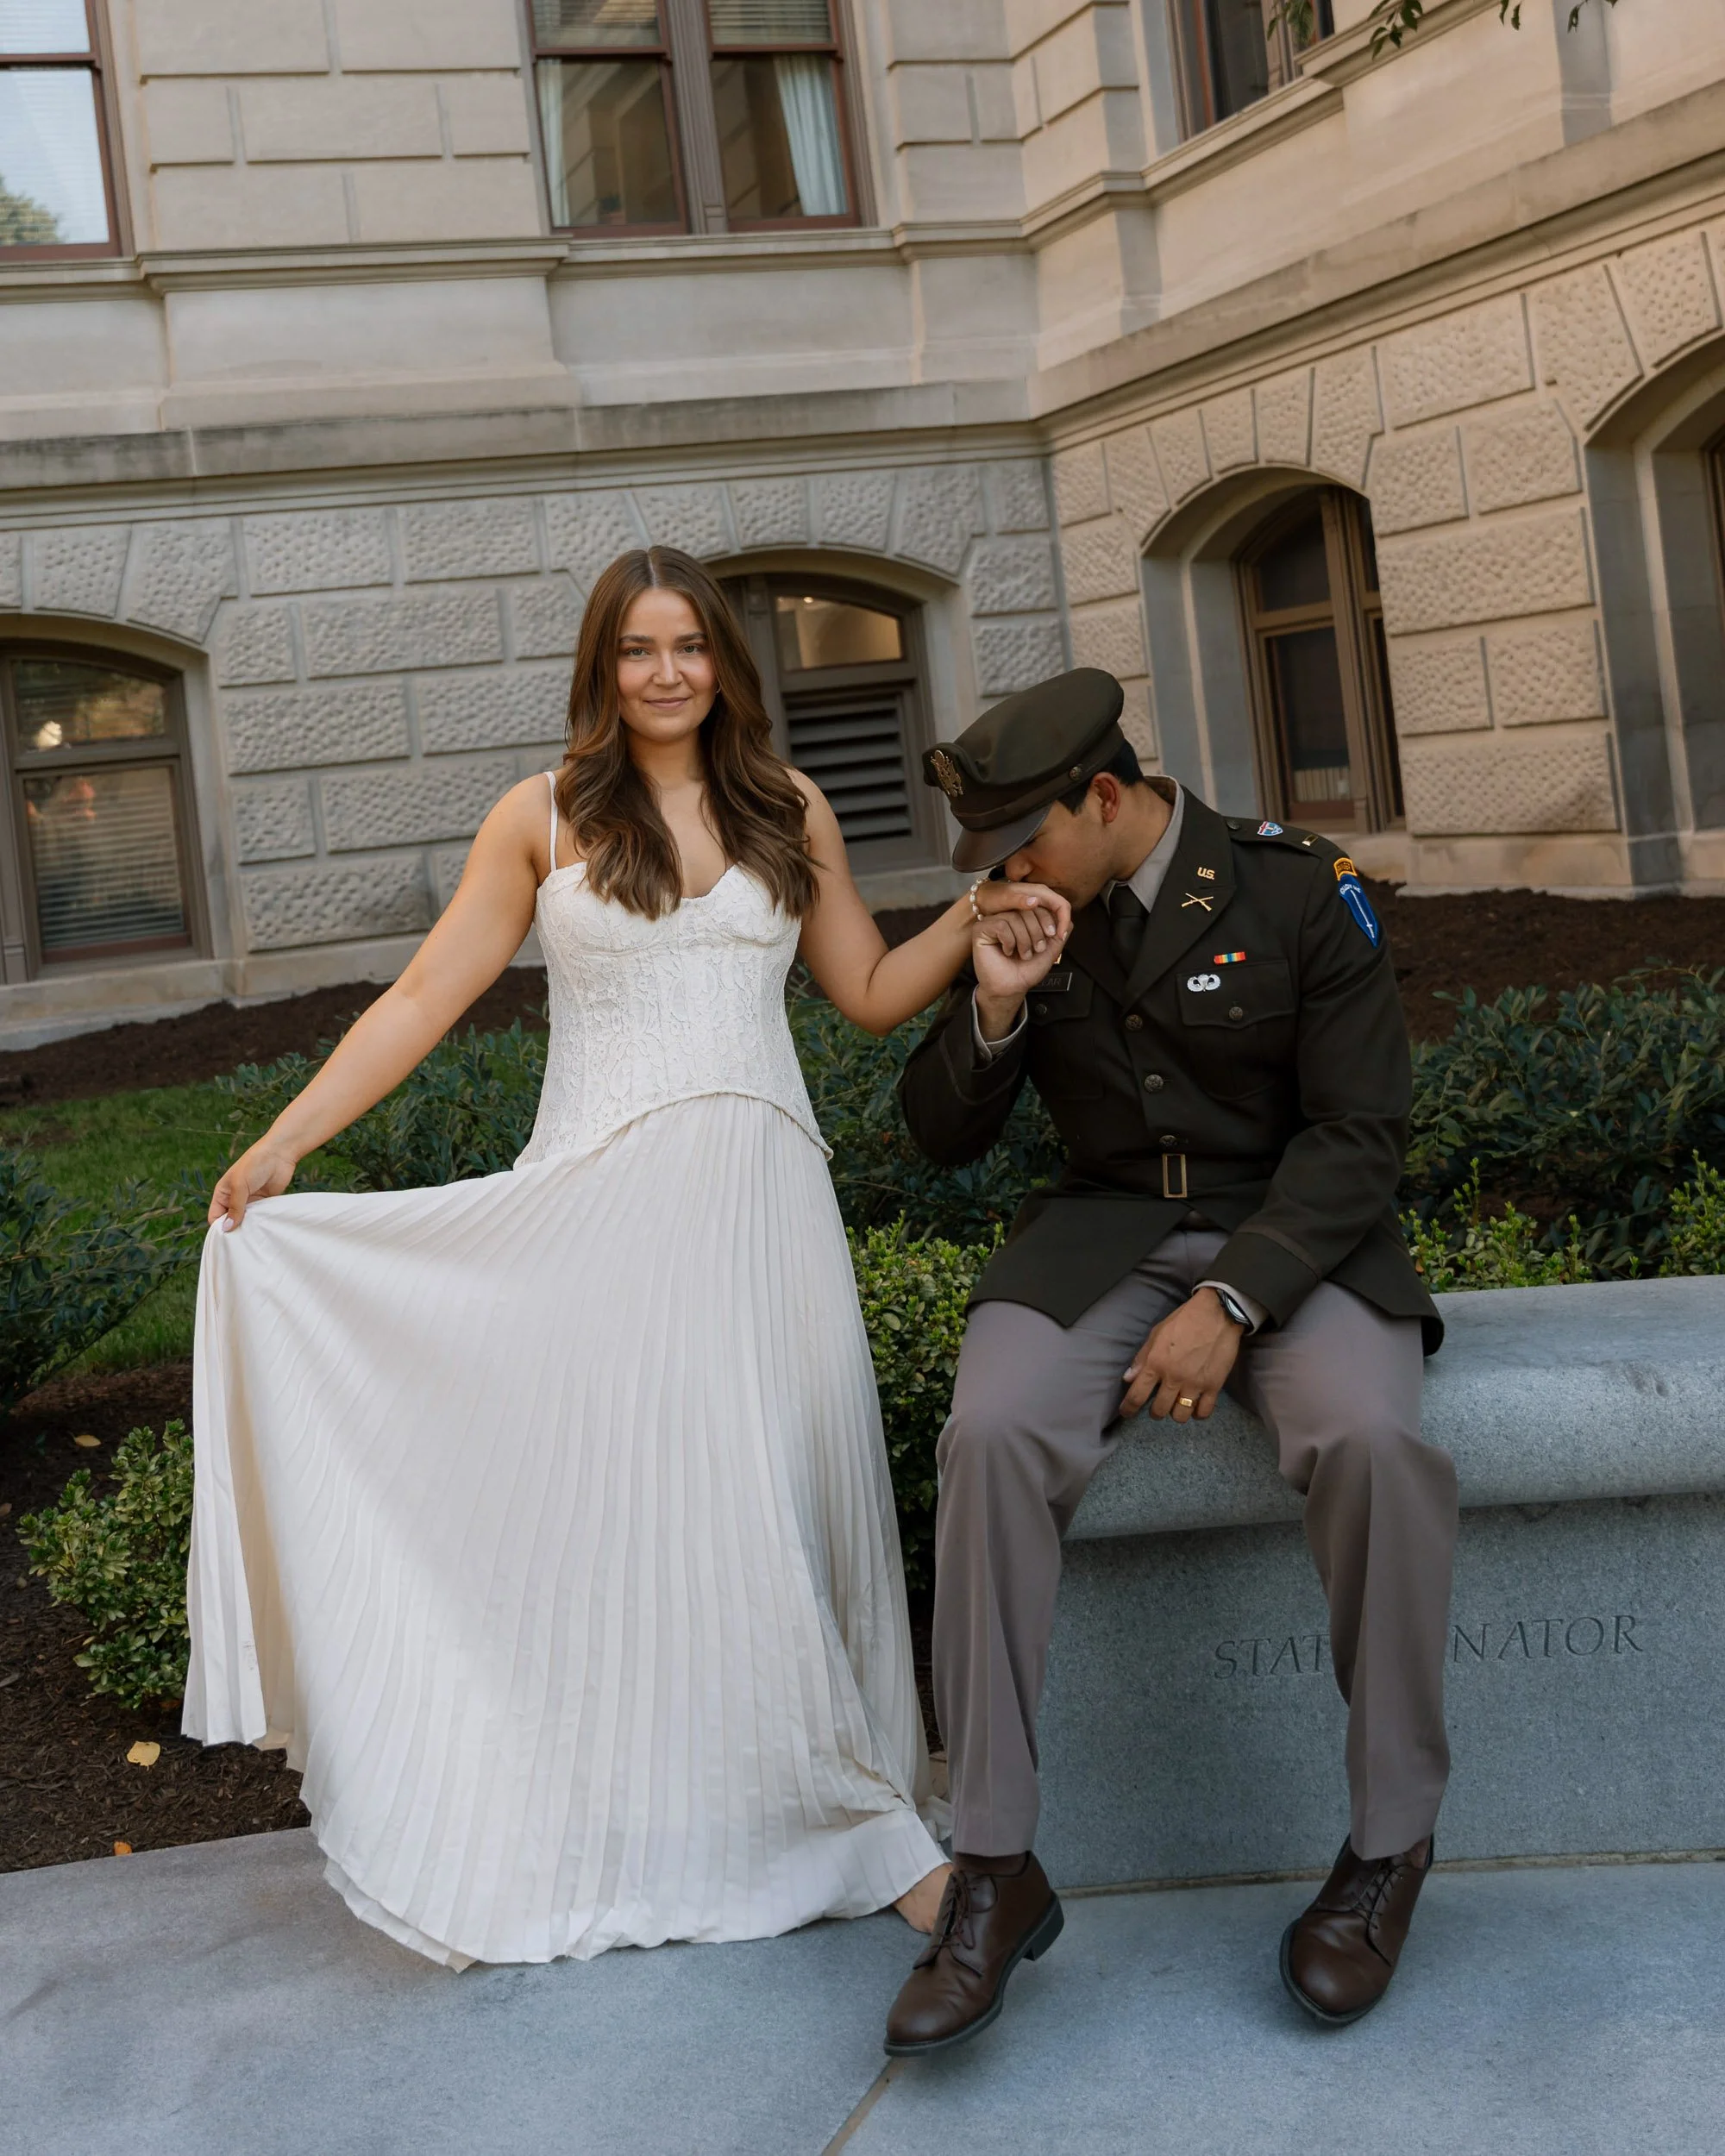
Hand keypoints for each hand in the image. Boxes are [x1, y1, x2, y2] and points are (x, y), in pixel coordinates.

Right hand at [208, 1139, 298, 1230]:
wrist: (279, 1154)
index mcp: (223, 1193)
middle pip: (231, 1221)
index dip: (219, 1228)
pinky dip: (261, 1223)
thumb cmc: (254, 1165)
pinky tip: (264, 1230)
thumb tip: (227, 1228)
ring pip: (246, 1221)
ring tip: (253, 1238)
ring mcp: (250, 1201)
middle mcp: (235, 1199)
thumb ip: (235, 1207)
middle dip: (235, 1230)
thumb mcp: (240, 1185)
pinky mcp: (264, 1203)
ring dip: (249, 1228)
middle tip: (242, 1242)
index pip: (215, 1216)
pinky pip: (260, 1217)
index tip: (227, 1239)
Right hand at [970, 881, 1070, 1012]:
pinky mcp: (981, 929)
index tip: (1051, 938)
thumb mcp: (1051, 948)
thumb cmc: (1027, 969)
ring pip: (1014, 917)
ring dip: (1024, 940)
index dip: (1048, 919)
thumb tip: (1069, 916)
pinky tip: (1007, 952)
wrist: (1012, 987)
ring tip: (1023, 954)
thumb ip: (1060, 932)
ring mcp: (993, 921)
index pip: (1038, 905)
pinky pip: (1000, 925)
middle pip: (1026, 909)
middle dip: (1036, 932)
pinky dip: (1009, 941)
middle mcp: (1007, 915)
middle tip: (1035, 950)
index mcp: (1022, 916)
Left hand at [1120, 1288, 1244, 1422]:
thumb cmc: (1184, 1320)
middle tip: (1158, 1404)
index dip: (1128, 1408)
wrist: (1217, 1313)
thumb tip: (1129, 1378)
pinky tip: (1195, 1405)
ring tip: (1177, 1404)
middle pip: (1159, 1410)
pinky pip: (1203, 1412)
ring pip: (1180, 1416)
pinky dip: (1198, 1413)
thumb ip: (1142, 1358)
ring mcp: (1195, 1384)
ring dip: (1176, 1413)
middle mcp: (1174, 1378)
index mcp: (1156, 1364)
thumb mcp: (1157, 1334)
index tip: (1126, 1412)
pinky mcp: (1214, 1386)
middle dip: (1155, 1411)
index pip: (1137, 1396)